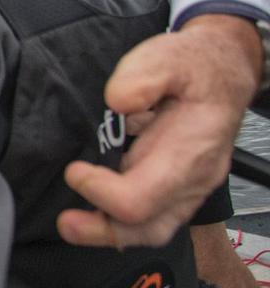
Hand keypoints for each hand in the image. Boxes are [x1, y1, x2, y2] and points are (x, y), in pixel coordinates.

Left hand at [57, 14, 262, 247]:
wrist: (222, 73)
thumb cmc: (194, 67)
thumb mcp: (170, 55)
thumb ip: (143, 74)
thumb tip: (117, 100)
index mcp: (190, 149)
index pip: (144, 194)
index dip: (103, 191)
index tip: (75, 171)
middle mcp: (192, 177)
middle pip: (149, 226)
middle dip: (102, 230)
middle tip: (65, 222)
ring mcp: (186, 187)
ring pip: (150, 230)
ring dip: (108, 232)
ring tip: (72, 224)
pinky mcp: (175, 187)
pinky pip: (151, 218)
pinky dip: (120, 221)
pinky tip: (92, 209)